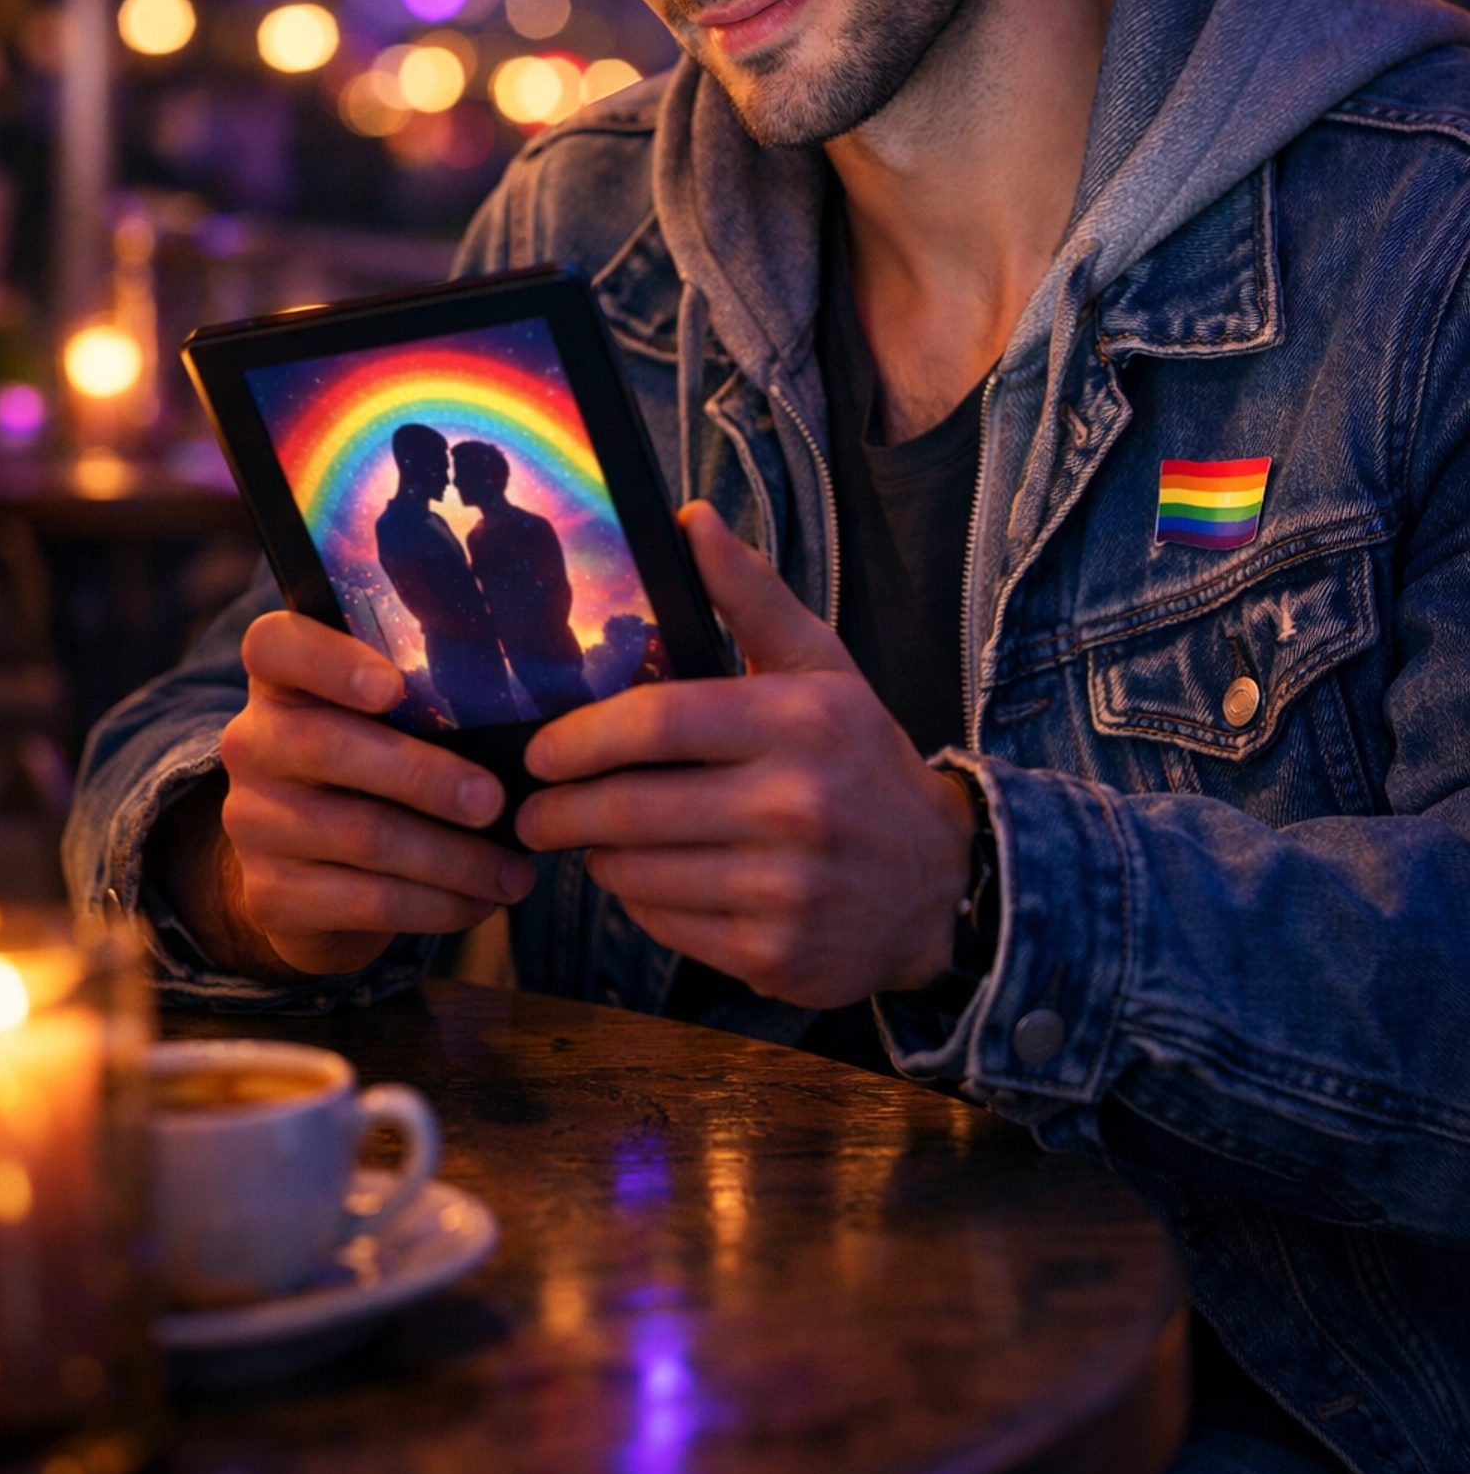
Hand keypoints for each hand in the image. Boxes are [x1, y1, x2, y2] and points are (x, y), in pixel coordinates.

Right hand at [214, 612, 536, 977]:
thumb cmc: (375, 770)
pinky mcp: (270, 893)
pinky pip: (363, 899)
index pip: (275, 645)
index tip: (393, 685)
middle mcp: (253, 743)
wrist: (310, 871)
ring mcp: (253, 821)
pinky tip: (479, 903)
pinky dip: (433, 905)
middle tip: (495, 801)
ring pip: (361, 834)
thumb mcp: (388, 721)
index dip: (329, 661)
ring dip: (452, 858)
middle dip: (425, 776)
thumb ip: (432, 693)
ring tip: (514, 872)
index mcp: (283, 682)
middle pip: (329, 747)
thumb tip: (545, 681)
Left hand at [515, 504, 972, 1008]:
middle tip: (534, 808)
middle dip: (562, 810)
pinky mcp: (773, 953)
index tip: (542, 749)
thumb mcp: (821, 669)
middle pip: (631, 806)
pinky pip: (664, 924)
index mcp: (800, 721)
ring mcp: (785, 887)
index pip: (659, 722)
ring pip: (637, 871)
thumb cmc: (861, 761)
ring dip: (598, 856)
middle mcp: (795, 805)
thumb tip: (691, 520)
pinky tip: (649, 878)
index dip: (582, 737)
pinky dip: (639, 902)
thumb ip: (751, 595)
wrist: (940, 885)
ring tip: (594, 838)